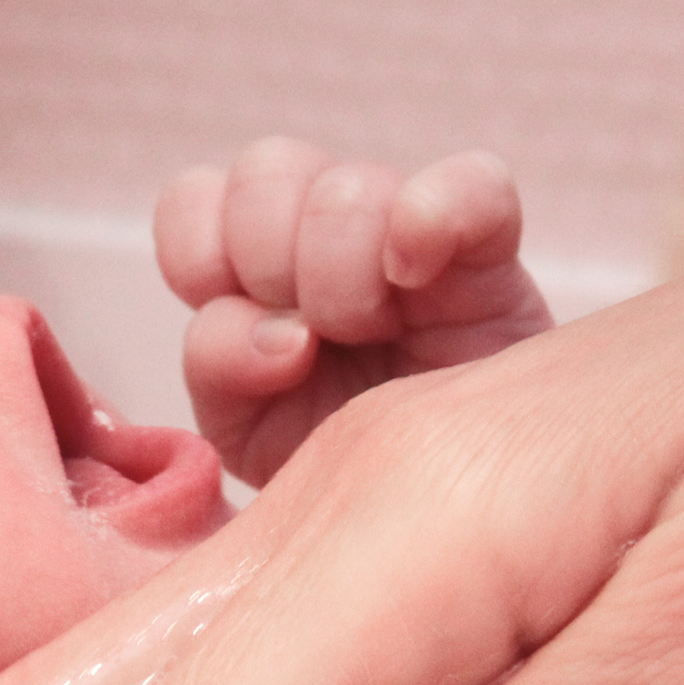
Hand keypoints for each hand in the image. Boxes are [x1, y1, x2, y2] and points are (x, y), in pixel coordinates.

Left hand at [158, 137, 552, 484]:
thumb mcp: (252, 434)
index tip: (244, 332)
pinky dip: (431, 218)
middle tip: (314, 340)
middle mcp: (327, 230)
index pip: (193, 197)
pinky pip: (471, 184)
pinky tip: (414, 279)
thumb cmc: (345, 471)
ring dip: (343, 274)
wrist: (447, 515)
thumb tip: (277, 332)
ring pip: (348, 186)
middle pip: (265, 169)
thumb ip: (221, 368)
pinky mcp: (490, 244)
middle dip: (270, 264)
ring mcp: (409, 230)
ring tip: (374, 337)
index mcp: (256, 267)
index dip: (198, 252)